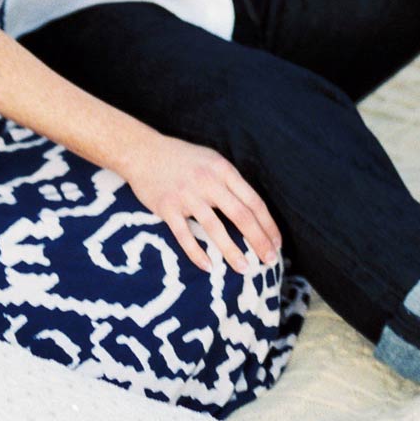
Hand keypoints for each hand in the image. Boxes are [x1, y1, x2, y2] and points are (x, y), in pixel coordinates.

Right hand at [119, 133, 282, 277]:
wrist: (143, 151)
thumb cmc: (182, 158)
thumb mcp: (212, 160)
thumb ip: (230, 182)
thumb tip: (253, 211)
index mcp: (223, 170)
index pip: (253, 202)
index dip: (268, 225)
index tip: (276, 244)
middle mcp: (208, 182)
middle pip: (240, 216)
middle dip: (258, 241)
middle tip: (269, 261)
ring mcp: (187, 196)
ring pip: (215, 229)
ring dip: (232, 251)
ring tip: (245, 269)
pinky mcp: (167, 208)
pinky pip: (184, 235)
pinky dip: (197, 253)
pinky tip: (209, 267)